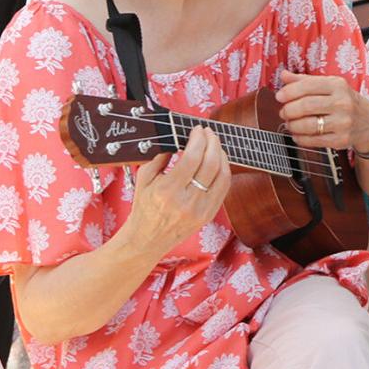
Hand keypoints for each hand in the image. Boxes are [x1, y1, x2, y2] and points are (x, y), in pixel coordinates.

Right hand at [122, 126, 230, 258]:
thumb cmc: (144, 207)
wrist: (147, 239)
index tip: (198, 129)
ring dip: (221, 154)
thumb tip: (178, 138)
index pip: (191, 158)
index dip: (198, 140)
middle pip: (210, 164)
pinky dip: (224, 170)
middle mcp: (186, 201)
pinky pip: (224, 188)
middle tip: (209, 132)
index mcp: (167, 191)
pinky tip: (219, 161)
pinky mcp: (209, 215)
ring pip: (222, 175)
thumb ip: (159, 156)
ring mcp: (200, 210)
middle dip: (213, 142)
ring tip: (215, 144)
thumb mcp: (143, 179)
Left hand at [277, 71, 368, 152]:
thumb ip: (306, 81)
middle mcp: (342, 103)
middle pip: (306, 106)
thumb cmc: (345, 101)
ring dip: (292, 125)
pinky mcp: (340, 140)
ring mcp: (343, 122)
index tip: (279, 96)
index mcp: (338, 85)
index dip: (289, 91)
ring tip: (289, 123)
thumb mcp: (330, 86)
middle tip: (283, 112)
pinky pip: (313, 140)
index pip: (308, 86)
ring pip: (308, 125)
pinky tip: (298, 134)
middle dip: (288, 110)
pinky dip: (299, 138)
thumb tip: (284, 75)